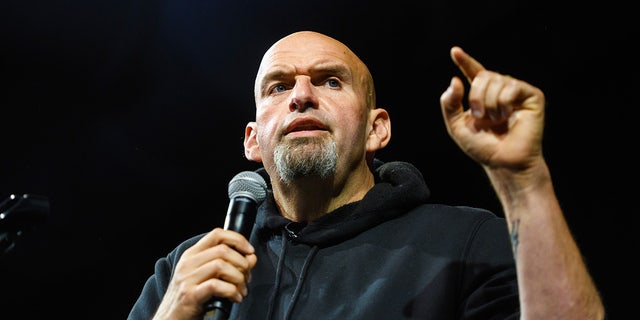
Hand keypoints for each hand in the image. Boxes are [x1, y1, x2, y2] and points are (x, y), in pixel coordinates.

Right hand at [153, 228, 256, 319]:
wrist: (171, 318)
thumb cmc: (192, 297)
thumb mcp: (208, 276)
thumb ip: (229, 265)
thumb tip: (251, 258)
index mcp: (192, 254)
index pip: (217, 234)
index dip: (237, 240)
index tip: (250, 251)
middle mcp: (188, 263)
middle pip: (223, 250)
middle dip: (242, 263)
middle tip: (247, 278)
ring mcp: (187, 278)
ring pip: (221, 265)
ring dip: (238, 278)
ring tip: (241, 290)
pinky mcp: (190, 295)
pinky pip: (216, 285)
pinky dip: (231, 291)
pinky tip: (235, 298)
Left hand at [439, 46, 545, 171]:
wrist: (504, 162)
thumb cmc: (483, 147)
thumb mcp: (457, 126)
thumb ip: (450, 103)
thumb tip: (454, 80)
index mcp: (483, 95)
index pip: (474, 73)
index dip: (465, 61)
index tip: (455, 51)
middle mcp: (501, 90)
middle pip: (483, 75)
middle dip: (476, 96)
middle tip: (479, 116)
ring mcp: (517, 92)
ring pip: (497, 80)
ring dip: (489, 103)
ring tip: (496, 120)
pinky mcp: (533, 96)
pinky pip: (512, 86)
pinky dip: (504, 102)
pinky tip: (508, 116)